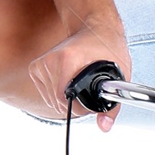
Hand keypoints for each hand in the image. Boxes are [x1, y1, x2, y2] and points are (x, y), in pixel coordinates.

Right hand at [28, 15, 131, 131]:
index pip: (66, 99)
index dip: (82, 107)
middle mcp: (50, 60)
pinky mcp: (35, 68)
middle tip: (89, 86)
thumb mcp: (119, 75)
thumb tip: (104, 126)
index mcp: (67, 59)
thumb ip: (112, 106)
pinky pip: (46, 94)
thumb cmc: (107, 48)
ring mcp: (41, 64)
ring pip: (52, 101)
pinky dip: (58, 93)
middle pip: (59, 102)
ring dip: (68, 98)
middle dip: (76, 103)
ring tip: (80, 79)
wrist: (95, 28)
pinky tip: (69, 79)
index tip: (93, 97)